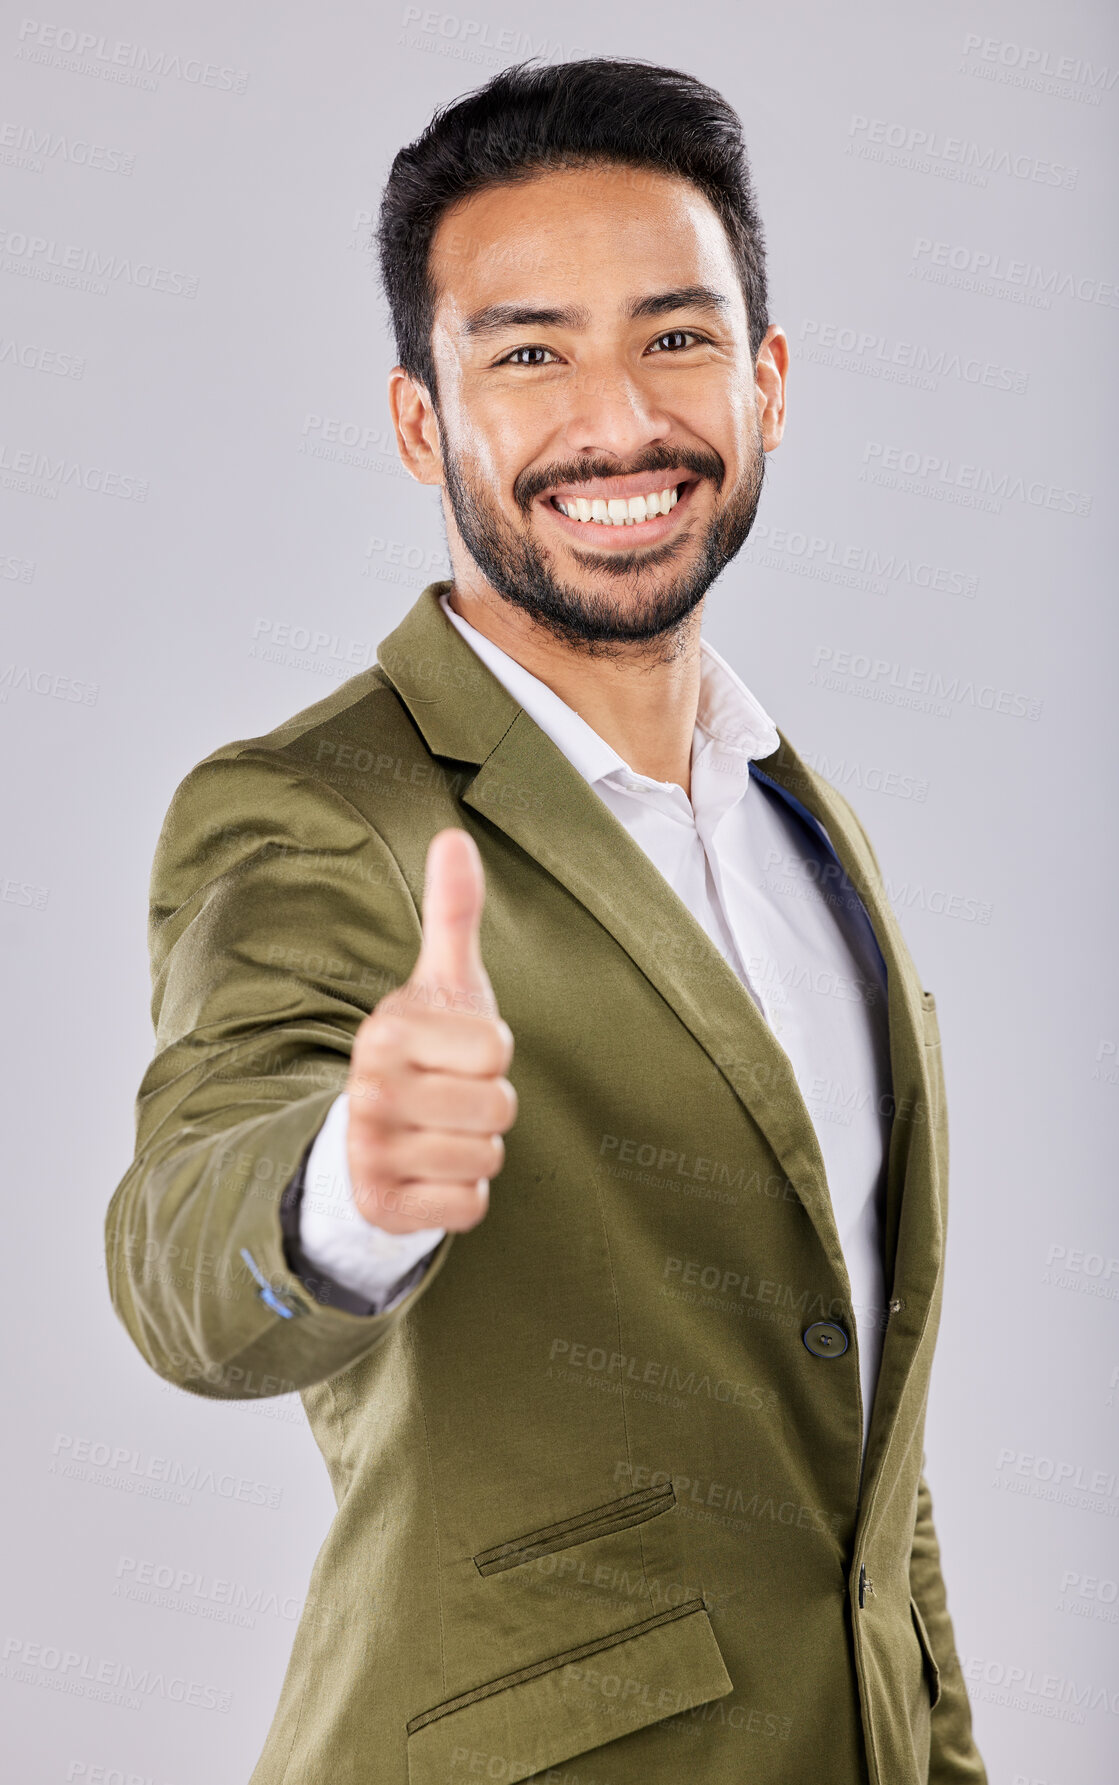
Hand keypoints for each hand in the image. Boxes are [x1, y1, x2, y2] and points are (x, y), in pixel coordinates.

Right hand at [343, 828, 516, 1234]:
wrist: (369, 1136)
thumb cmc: (425, 1052)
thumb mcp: (442, 984)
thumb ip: (453, 914)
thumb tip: (454, 834)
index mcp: (386, 1031)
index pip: (495, 1050)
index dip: (491, 1055)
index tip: (457, 1054)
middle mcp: (369, 1091)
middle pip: (498, 1107)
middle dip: (489, 1106)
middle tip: (452, 1098)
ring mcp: (369, 1153)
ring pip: (486, 1158)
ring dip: (477, 1151)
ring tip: (442, 1133)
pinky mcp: (381, 1206)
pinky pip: (468, 1207)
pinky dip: (463, 1196)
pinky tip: (432, 1174)